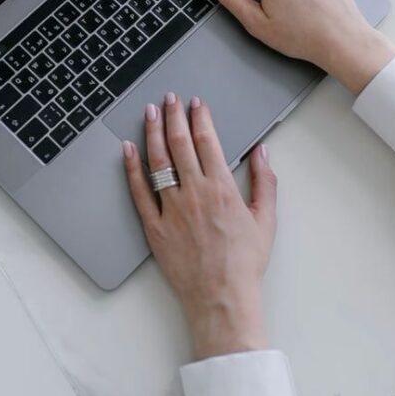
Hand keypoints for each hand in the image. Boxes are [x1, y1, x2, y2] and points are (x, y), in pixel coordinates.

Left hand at [123, 93, 276, 359]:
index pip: (208, 142)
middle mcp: (194, 193)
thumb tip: (262, 151)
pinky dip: (132, 168)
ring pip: (158, 161)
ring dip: (152, 133)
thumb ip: (265, 181)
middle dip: (174, 116)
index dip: (200, 118)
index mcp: (222, 188)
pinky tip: (128, 150)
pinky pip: (139, 192)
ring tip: (149, 112)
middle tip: (169, 98)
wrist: (222, 297)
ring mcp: (172, 209)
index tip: (195, 103)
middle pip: (180, 144)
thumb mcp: (266, 219)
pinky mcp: (154, 227)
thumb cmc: (245, 262)